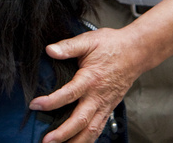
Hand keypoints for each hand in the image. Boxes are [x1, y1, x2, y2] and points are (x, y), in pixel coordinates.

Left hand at [29, 27, 142, 142]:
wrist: (137, 52)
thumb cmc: (112, 45)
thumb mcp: (88, 40)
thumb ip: (68, 47)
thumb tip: (50, 50)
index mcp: (91, 79)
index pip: (69, 94)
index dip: (51, 102)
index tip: (35, 105)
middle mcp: (98, 96)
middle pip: (80, 121)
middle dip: (62, 133)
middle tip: (46, 140)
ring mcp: (105, 105)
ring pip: (91, 130)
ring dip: (75, 141)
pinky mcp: (109, 108)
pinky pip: (99, 128)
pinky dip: (88, 139)